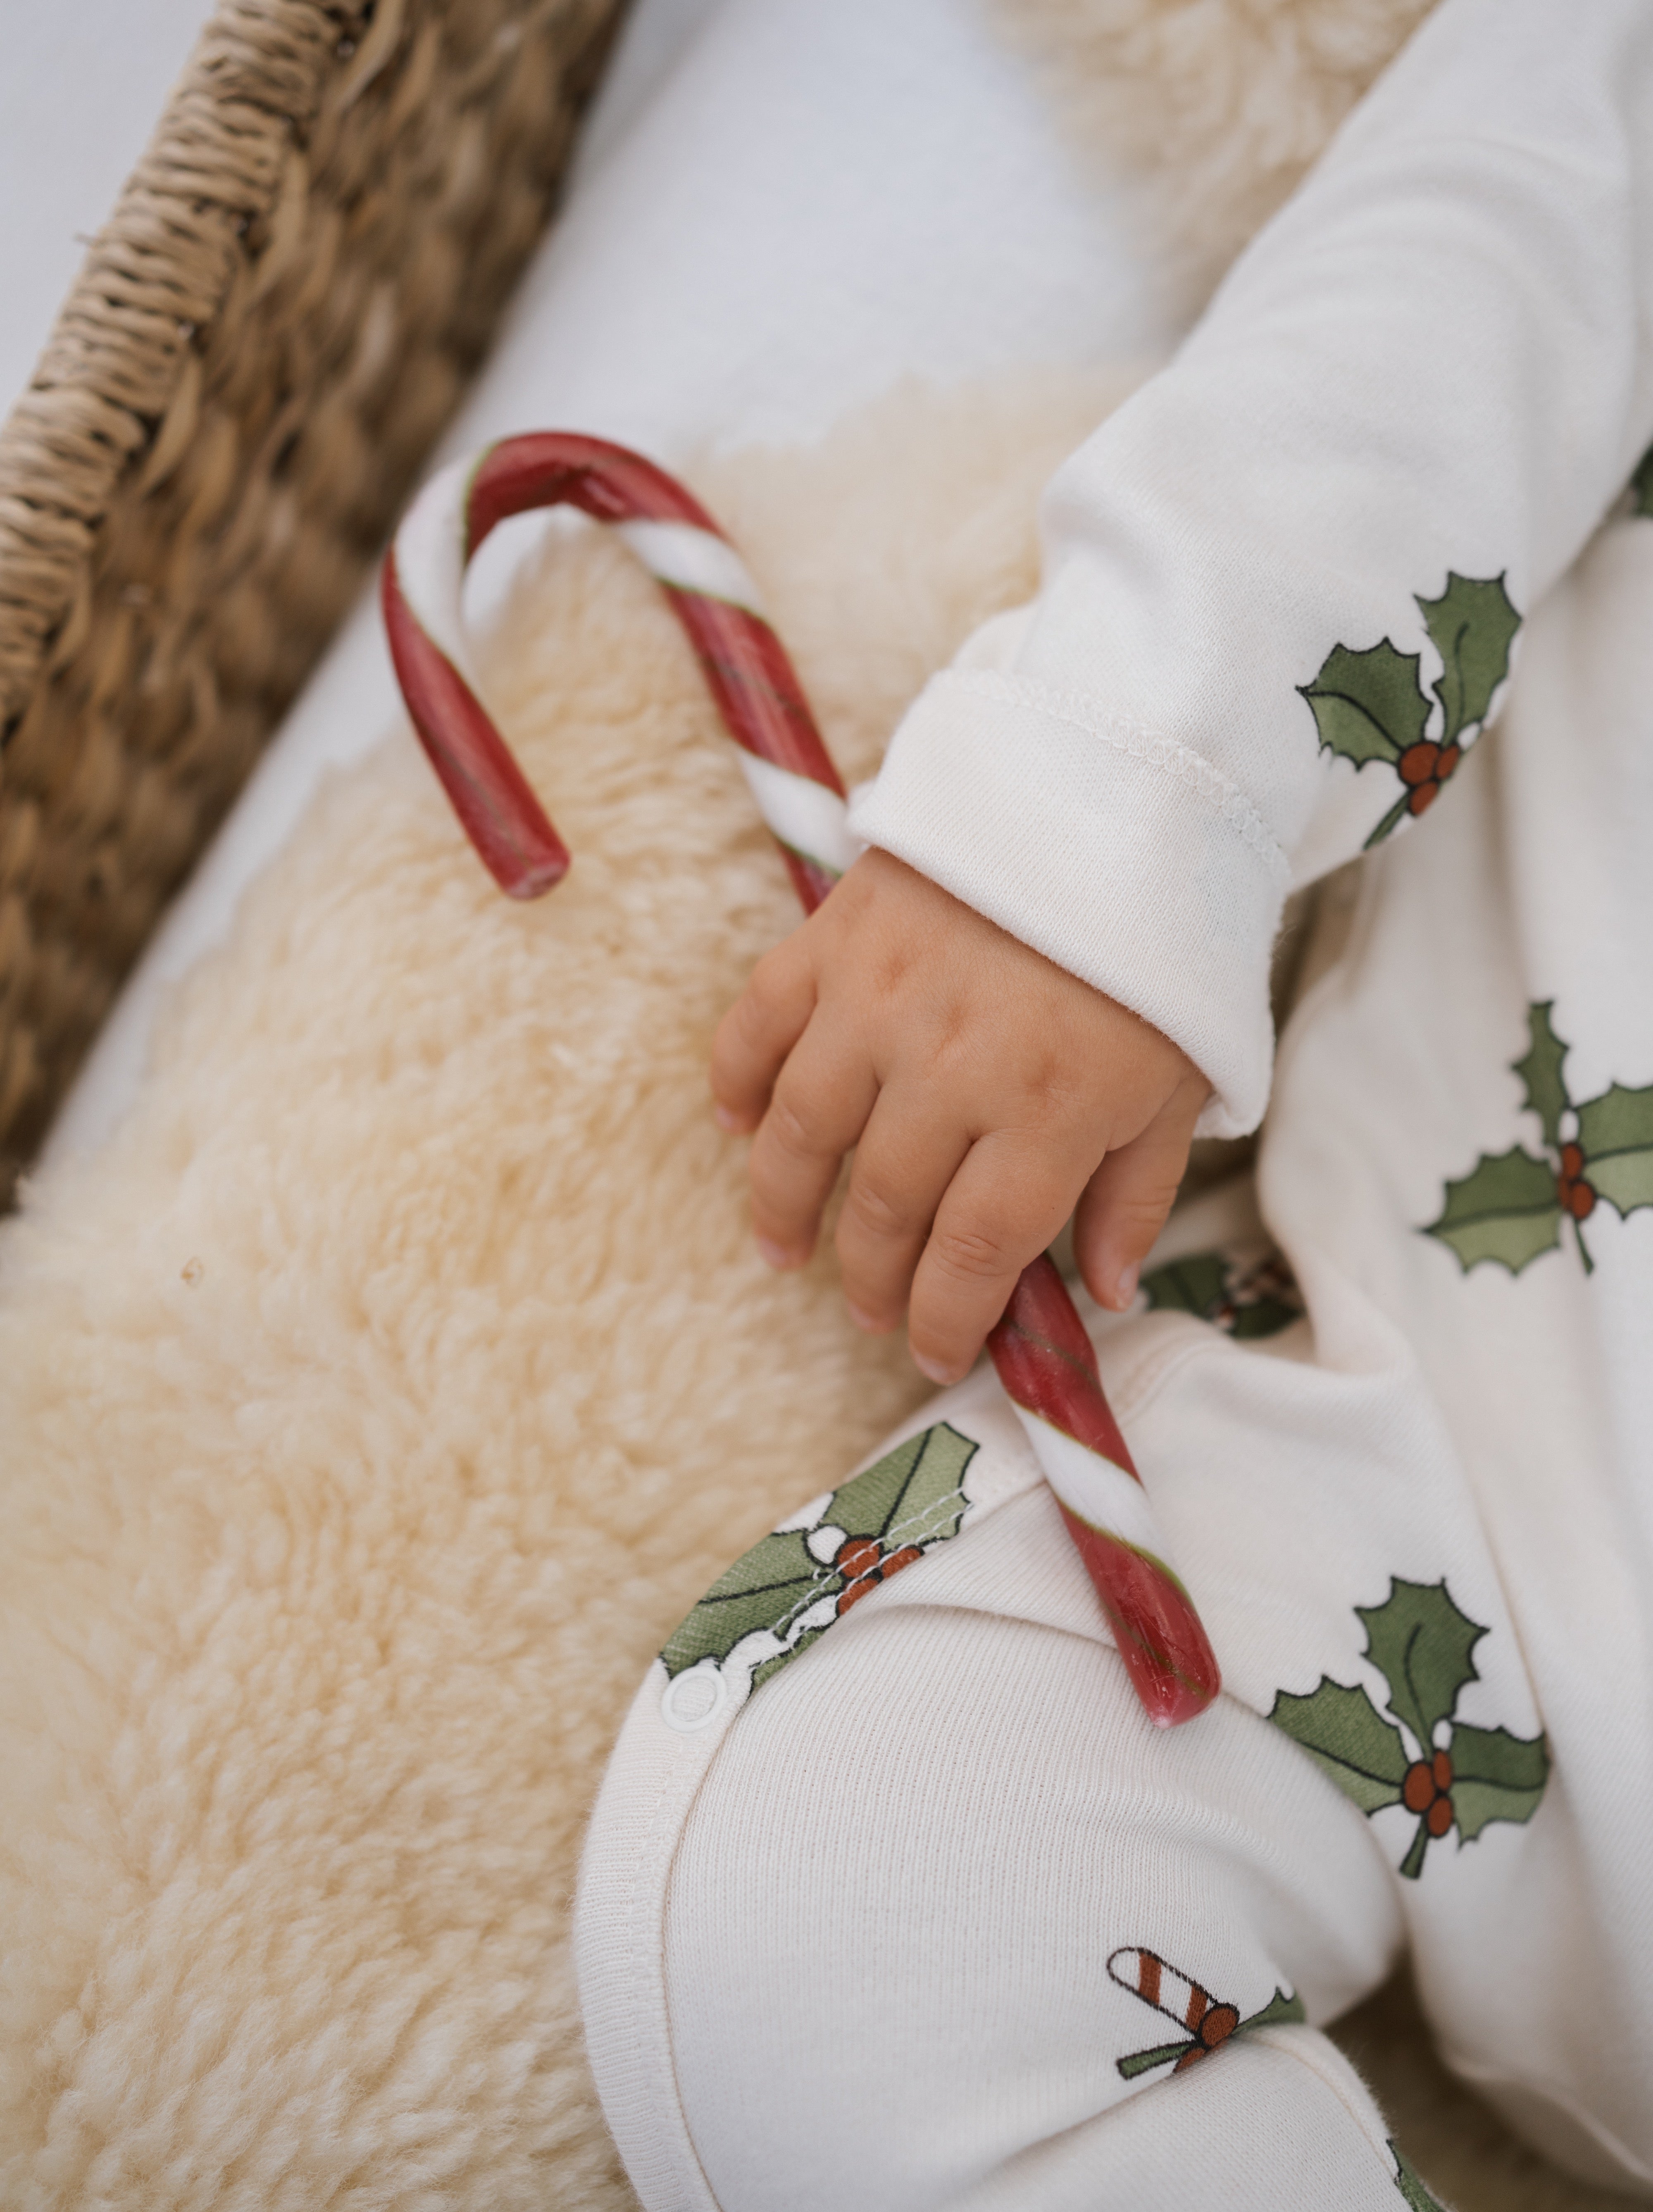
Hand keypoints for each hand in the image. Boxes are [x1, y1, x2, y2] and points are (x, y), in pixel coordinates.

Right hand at [711, 849, 1208, 1383]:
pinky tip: (736, 1127)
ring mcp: (880, 999)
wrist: (1116, 790)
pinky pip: (760, 1025)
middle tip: (869, 1308)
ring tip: (785, 1249)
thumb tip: (1101, 1294)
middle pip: (885, 1207)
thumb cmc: (1160, 948)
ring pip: (805, 1133)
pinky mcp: (835, 936)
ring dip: (784, 1205)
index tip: (932, 1353)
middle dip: (870, 1278)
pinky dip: (736, 1082)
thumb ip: (1136, 1193)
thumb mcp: (1182, 1080)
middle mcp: (952, 1066)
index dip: (944, 1322)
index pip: (974, 1254)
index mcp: (1049, 1111)